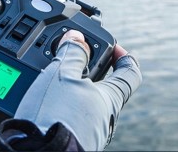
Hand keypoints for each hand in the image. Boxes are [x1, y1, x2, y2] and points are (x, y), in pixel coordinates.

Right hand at [14, 30, 141, 149]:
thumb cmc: (54, 117)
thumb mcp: (61, 74)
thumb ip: (71, 52)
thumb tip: (76, 36)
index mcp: (110, 98)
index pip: (131, 72)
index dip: (124, 55)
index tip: (113, 46)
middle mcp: (105, 118)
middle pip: (107, 88)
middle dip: (91, 72)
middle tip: (73, 62)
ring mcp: (91, 133)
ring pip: (88, 105)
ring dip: (74, 91)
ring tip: (53, 83)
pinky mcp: (76, 144)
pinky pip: (74, 120)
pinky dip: (64, 108)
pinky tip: (46, 105)